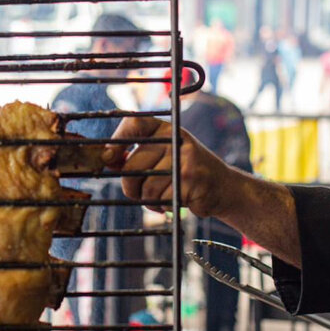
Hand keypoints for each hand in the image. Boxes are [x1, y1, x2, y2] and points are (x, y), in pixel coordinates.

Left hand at [103, 116, 232, 217]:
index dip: (116, 140)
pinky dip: (163, 206)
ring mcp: (184, 159)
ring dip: (149, 200)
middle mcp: (175, 139)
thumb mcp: (164, 155)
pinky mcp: (190, 180)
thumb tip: (106, 159)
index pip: (134, 123)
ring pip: (145, 187)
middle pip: (132, 164)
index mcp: (166, 128)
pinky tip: (175, 201)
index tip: (108, 158)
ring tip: (163, 196)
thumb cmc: (185, 172)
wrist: (223, 186)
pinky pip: (161, 199)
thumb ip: (137, 156)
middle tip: (140, 192)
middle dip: (130, 186)